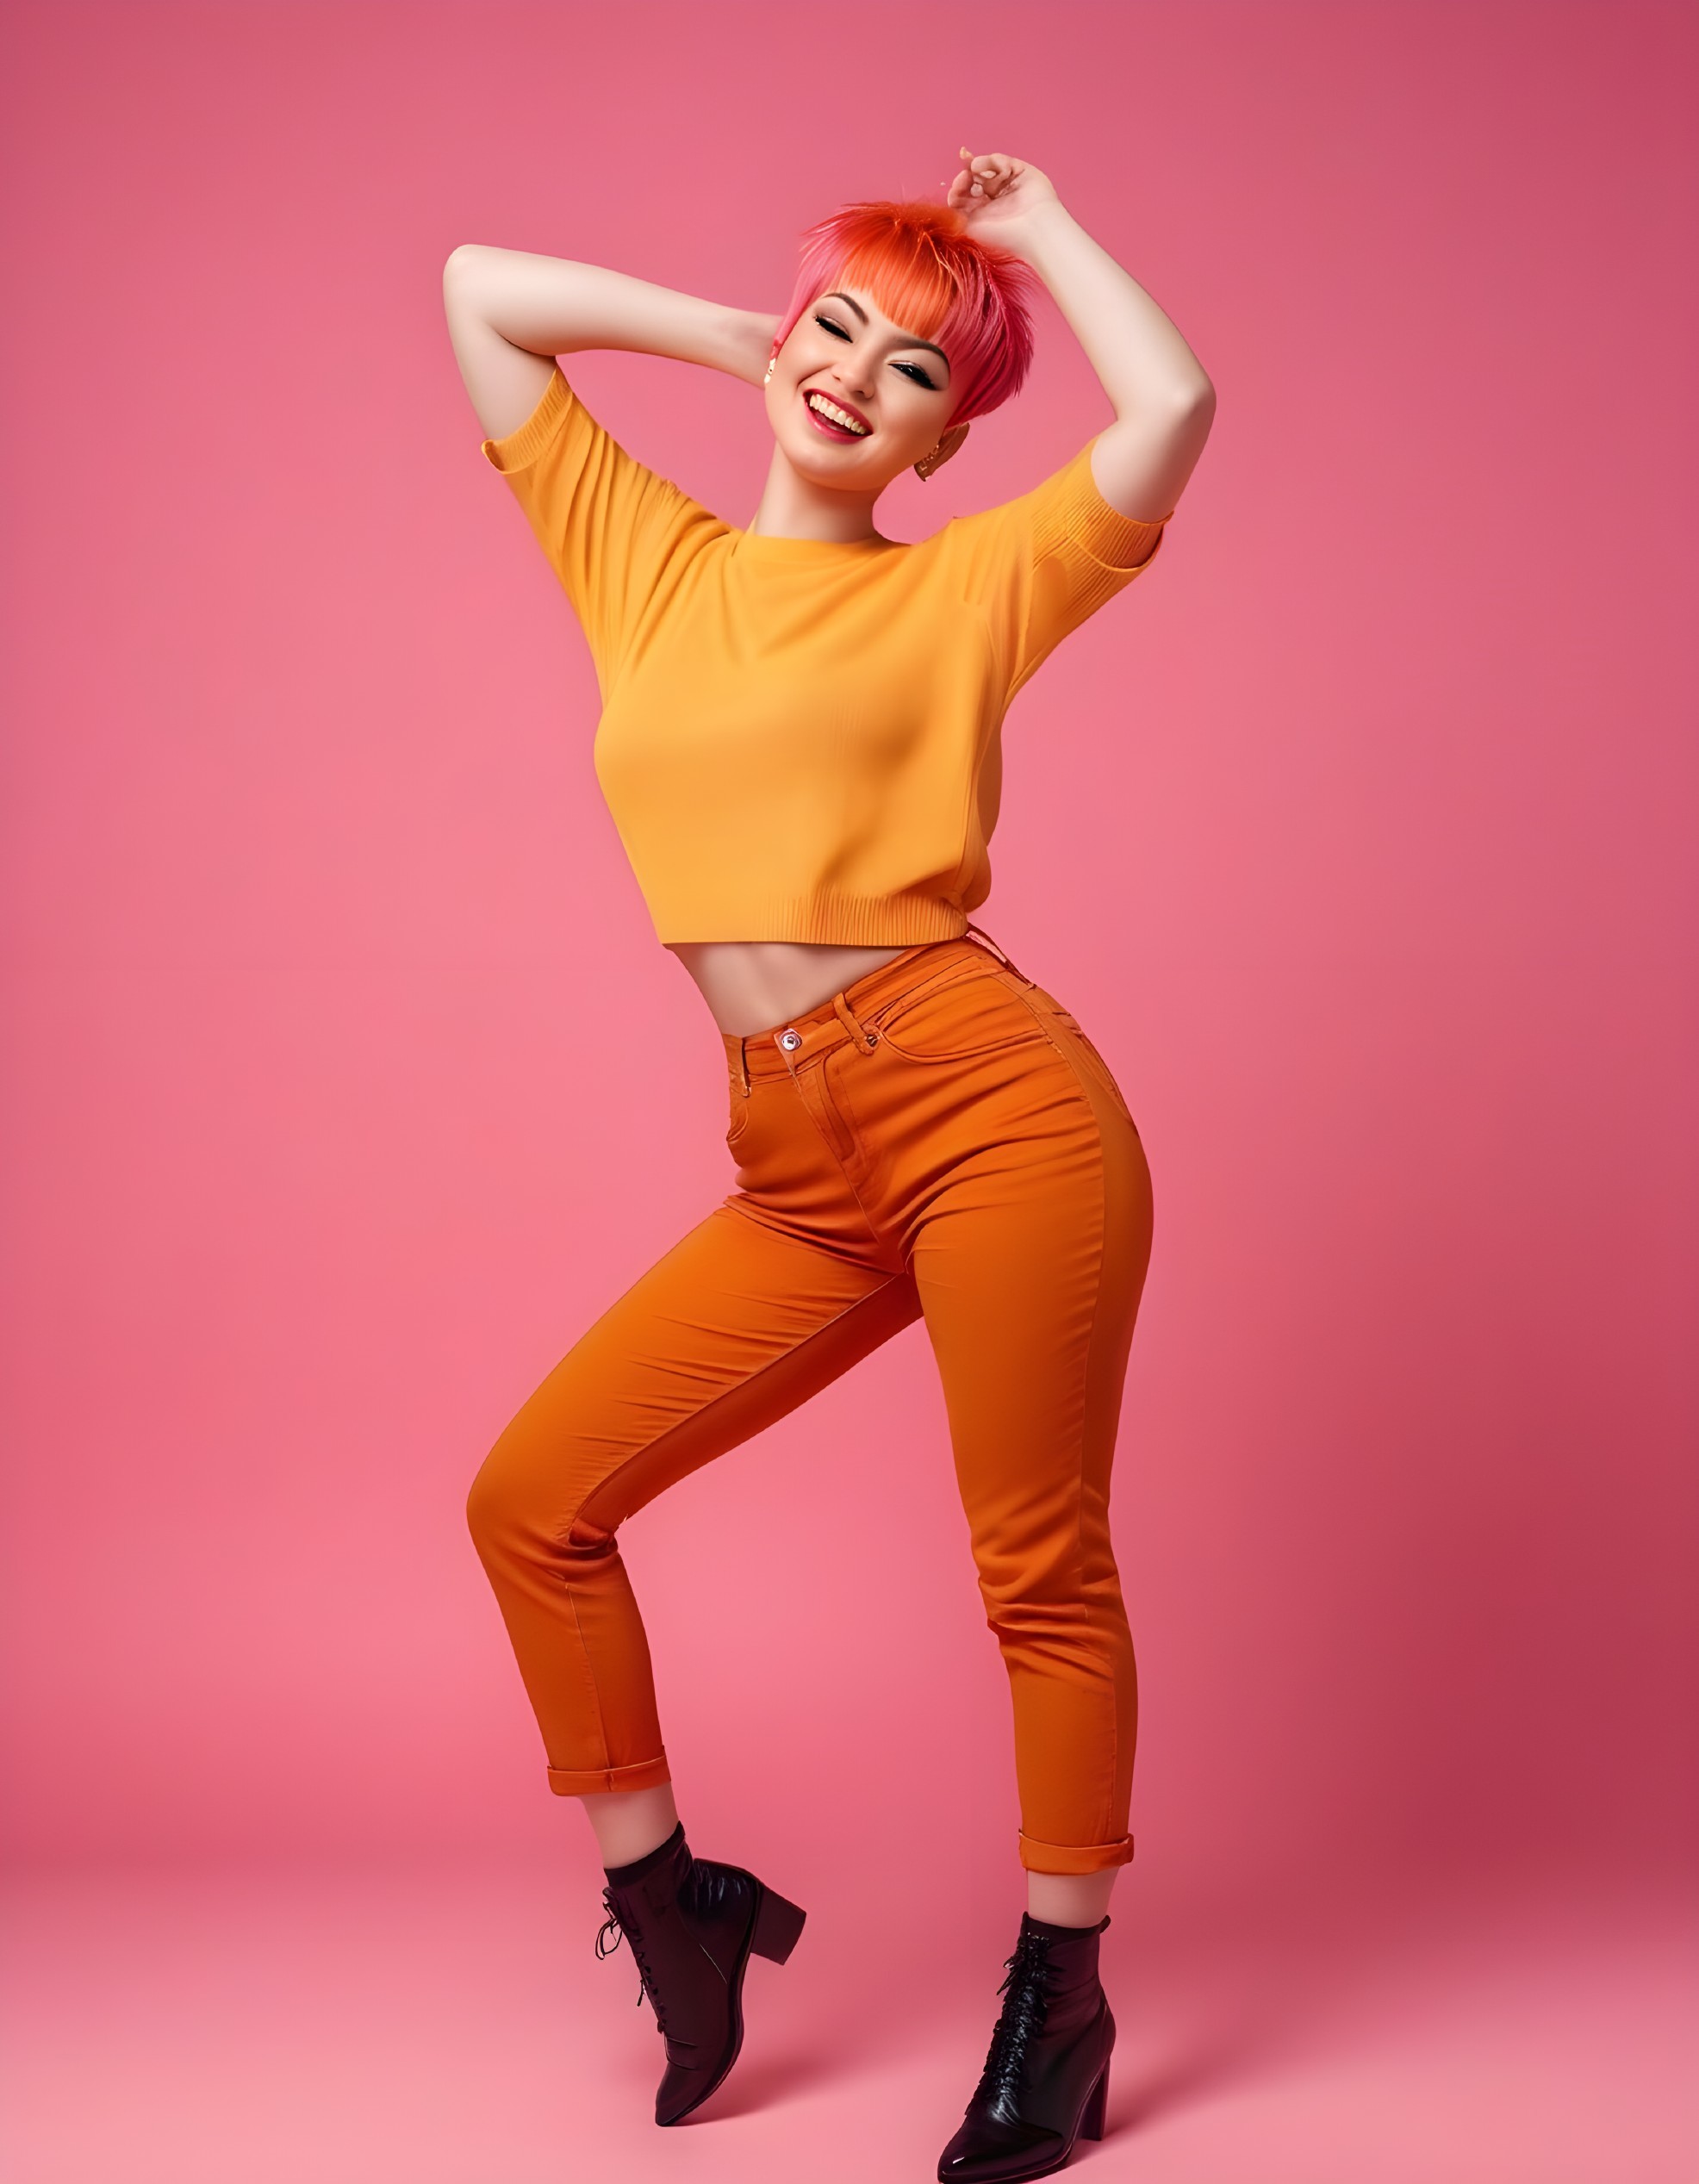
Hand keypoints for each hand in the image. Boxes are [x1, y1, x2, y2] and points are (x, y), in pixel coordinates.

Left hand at [945, 147, 1061, 251]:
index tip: (954, 188)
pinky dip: (993, 162)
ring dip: (977, 166)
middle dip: (965, 176)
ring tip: (974, 169)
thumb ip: (955, 213)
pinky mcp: (1020, 172)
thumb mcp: (971, 227)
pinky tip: (989, 168)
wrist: (1035, 230)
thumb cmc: (1004, 235)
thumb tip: (946, 199)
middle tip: (963, 178)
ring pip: (986, 168)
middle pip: (973, 179)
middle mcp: (995, 199)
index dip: (957, 188)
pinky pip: (1001, 161)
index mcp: (983, 214)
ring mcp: (1008, 185)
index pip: (964, 195)